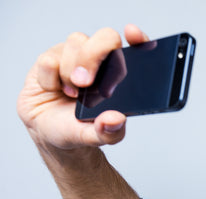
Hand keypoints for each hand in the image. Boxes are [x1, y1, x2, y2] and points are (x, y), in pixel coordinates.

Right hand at [17, 24, 148, 150]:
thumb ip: (110, 131)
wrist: (50, 134)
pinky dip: (50, 78)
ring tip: (72, 94)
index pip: (137, 47)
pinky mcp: (50, 59)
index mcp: (121, 73)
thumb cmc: (80, 128)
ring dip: (70, 70)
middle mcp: (101, 60)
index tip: (133, 36)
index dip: (138, 37)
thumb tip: (116, 119)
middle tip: (85, 82)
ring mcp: (76, 56)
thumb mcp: (98, 137)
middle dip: (95, 55)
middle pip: (106, 37)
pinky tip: (54, 90)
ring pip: (75, 43)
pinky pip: (49, 58)